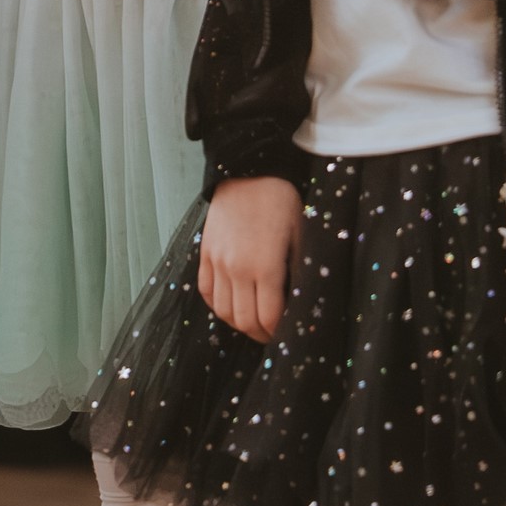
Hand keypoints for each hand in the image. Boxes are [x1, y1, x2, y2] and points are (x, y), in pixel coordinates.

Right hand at [198, 176, 301, 342]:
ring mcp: (217, 262)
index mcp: (265, 266)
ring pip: (224, 311)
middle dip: (260, 334)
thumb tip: (301, 302)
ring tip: (254, 322)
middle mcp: (236, 269)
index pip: (268, 317)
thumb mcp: (300, 235)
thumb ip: (298, 271)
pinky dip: (218, 306)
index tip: (287, 334)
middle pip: (244, 320)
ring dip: (239, 323)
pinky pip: (206, 292)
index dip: (277, 332)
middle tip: (272, 334)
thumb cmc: (281, 201)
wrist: (248, 171)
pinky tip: (232, 306)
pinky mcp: (205, 253)